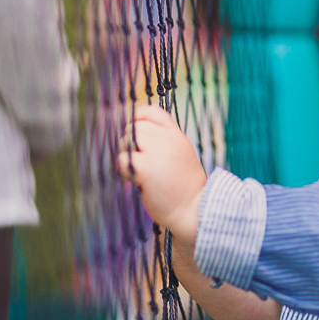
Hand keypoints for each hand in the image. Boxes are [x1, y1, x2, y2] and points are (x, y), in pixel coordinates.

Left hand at [116, 105, 206, 240]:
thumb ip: (163, 142)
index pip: (153, 111)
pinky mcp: (146, 168)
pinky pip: (123, 159)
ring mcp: (157, 152)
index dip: (139, 117)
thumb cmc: (185, 186)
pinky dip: (125, 171)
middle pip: (135, 127)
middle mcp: (167, 139)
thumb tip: (135, 134)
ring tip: (139, 172)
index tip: (136, 131)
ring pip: (126, 141)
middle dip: (130, 143)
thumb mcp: (180, 154)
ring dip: (127, 156)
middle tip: (139, 161)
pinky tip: (135, 181)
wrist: (195, 208)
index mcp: (176, 135)